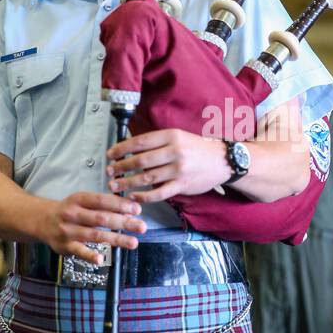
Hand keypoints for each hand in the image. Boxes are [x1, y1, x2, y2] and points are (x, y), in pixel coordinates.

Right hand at [37, 192, 146, 263]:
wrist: (41, 220)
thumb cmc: (69, 210)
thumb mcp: (82, 201)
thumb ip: (103, 205)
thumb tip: (129, 212)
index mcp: (79, 199)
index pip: (102, 201)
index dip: (120, 205)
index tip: (137, 209)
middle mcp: (73, 214)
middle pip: (101, 218)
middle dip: (123, 222)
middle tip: (142, 226)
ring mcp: (68, 231)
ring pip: (95, 235)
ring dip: (115, 240)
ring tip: (133, 242)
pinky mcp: (65, 246)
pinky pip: (79, 251)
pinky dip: (90, 256)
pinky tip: (102, 260)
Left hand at [107, 129, 228, 202]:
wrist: (222, 160)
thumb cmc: (197, 148)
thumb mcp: (179, 137)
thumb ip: (157, 142)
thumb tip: (130, 148)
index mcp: (171, 136)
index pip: (140, 142)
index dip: (121, 149)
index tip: (110, 154)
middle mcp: (174, 151)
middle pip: (140, 160)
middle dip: (121, 167)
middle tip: (109, 171)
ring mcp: (179, 170)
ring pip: (147, 178)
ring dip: (128, 182)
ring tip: (115, 185)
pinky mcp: (183, 185)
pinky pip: (159, 193)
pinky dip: (144, 196)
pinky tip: (134, 196)